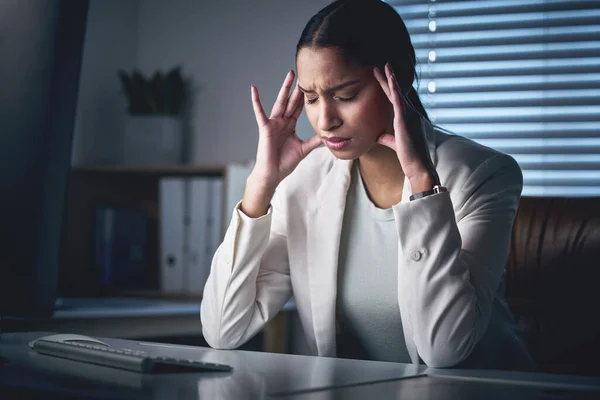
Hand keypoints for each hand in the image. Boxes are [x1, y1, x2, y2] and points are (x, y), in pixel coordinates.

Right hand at [250, 70, 320, 191]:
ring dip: (285, 88)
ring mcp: (273, 123)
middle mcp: (282, 122)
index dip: (305, 97)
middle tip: (303, 73)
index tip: (313, 84)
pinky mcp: (265, 127)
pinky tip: (253, 89)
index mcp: (290, 126)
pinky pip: (260, 112)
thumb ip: (315, 140)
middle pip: (291, 101)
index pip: (299, 108)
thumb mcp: (304, 149)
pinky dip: (256, 101)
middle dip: (297, 88)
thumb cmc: (285, 163)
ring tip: (290, 75)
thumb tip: (329, 135)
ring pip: (280, 102)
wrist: (273, 174)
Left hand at [373, 63, 439, 192]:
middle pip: (397, 92)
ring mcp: (409, 115)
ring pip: (398, 92)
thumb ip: (388, 138)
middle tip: (382, 65)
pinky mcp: (405, 119)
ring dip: (390, 78)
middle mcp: (411, 113)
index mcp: (408, 118)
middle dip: (389, 78)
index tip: (383, 77)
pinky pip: (399, 100)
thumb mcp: (395, 144)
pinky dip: (394, 88)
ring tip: (383, 66)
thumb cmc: (409, 157)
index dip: (390, 88)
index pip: (397, 100)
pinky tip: (390, 78)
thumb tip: (378, 136)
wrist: (418, 166)